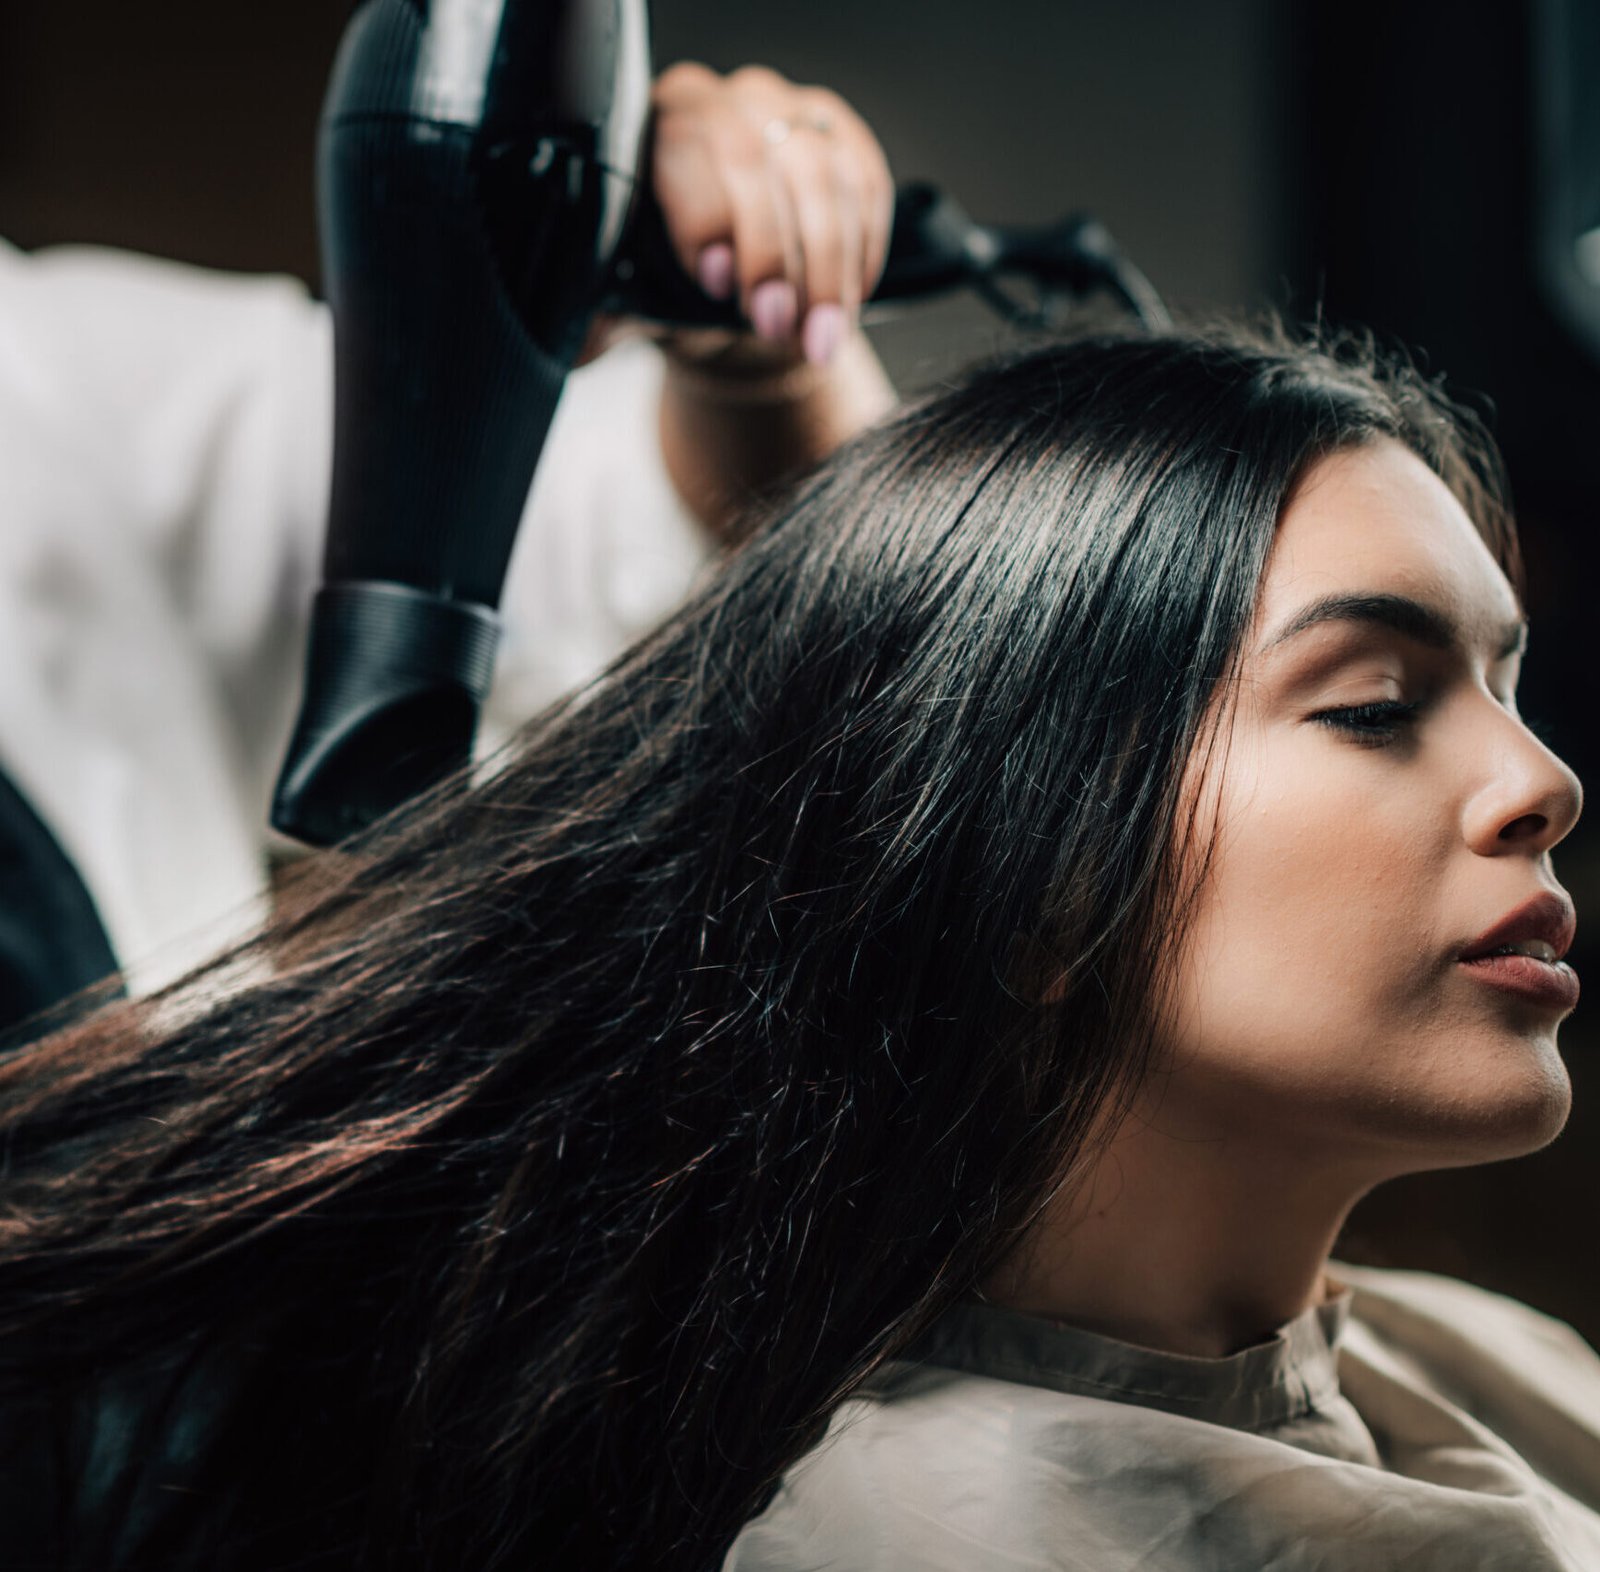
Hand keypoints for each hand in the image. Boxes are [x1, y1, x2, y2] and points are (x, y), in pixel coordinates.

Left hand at [582, 62, 893, 370]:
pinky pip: (865, 184)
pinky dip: (863, 249)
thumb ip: (596, 319)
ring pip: (821, 175)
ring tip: (820, 339)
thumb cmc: (662, 285)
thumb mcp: (619, 301)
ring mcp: (784, 112)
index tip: (717, 285)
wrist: (712, 284)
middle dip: (773, 254)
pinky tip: (850, 301)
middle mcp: (720, 103)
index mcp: (653, 128)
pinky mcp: (837, 136)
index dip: (706, 219)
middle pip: (756, 159)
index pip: (684, 152)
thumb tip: (576, 348)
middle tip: (777, 327)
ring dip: (829, 268)